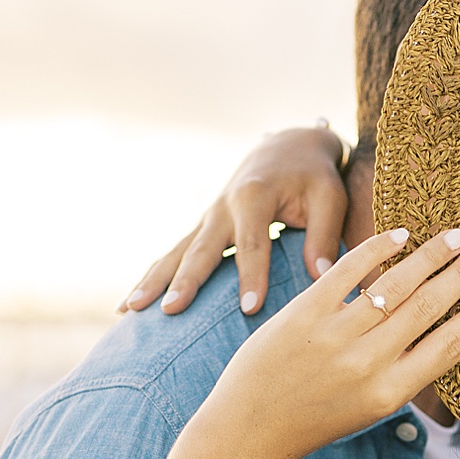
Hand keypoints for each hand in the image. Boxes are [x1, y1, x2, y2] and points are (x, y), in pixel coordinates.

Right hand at [120, 124, 348, 317]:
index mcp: (254, 196)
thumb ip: (324, 237)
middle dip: (185, 281)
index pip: (252, 243)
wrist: (288, 147)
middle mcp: (223, 207)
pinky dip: (152, 278)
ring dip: (153, 281)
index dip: (251, 277)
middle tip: (170, 310)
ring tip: (130, 310)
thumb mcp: (329, 198)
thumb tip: (324, 278)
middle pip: (201, 249)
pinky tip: (130, 306)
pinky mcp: (202, 228)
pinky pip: (174, 256)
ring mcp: (208, 218)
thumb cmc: (313, 176)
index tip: (249, 311)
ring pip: (176, 252)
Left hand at [200, 226, 459, 458]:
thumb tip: (441, 333)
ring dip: (432, 255)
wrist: (250, 429)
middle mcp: (368, 364)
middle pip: (429, 307)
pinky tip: (402, 234)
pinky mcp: (304, 314)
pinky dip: (378, 249)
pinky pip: (349, 272)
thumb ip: (402, 372)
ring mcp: (335, 336)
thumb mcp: (368, 408)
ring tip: (457, 236)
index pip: (449, 345)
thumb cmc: (314, 420)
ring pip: (396, 285)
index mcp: (391, 393)